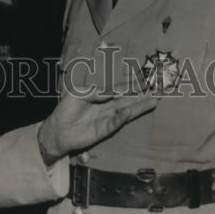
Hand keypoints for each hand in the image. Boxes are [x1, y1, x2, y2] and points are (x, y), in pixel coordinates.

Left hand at [37, 89, 157, 165]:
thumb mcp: (79, 94)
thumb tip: (114, 90)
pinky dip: (122, 118)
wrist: (57, 129)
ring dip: (139, 107)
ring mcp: (106, 119)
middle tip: (158, 93)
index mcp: (101, 96)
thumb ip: (96, 92)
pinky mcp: (103, 131)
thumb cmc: (66, 109)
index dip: (131, 86)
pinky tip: (130, 112)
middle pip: (128, 101)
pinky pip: (115, 124)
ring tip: (153, 102)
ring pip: (126, 112)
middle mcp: (107, 107)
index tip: (145, 82)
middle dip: (142, 97)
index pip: (119, 90)